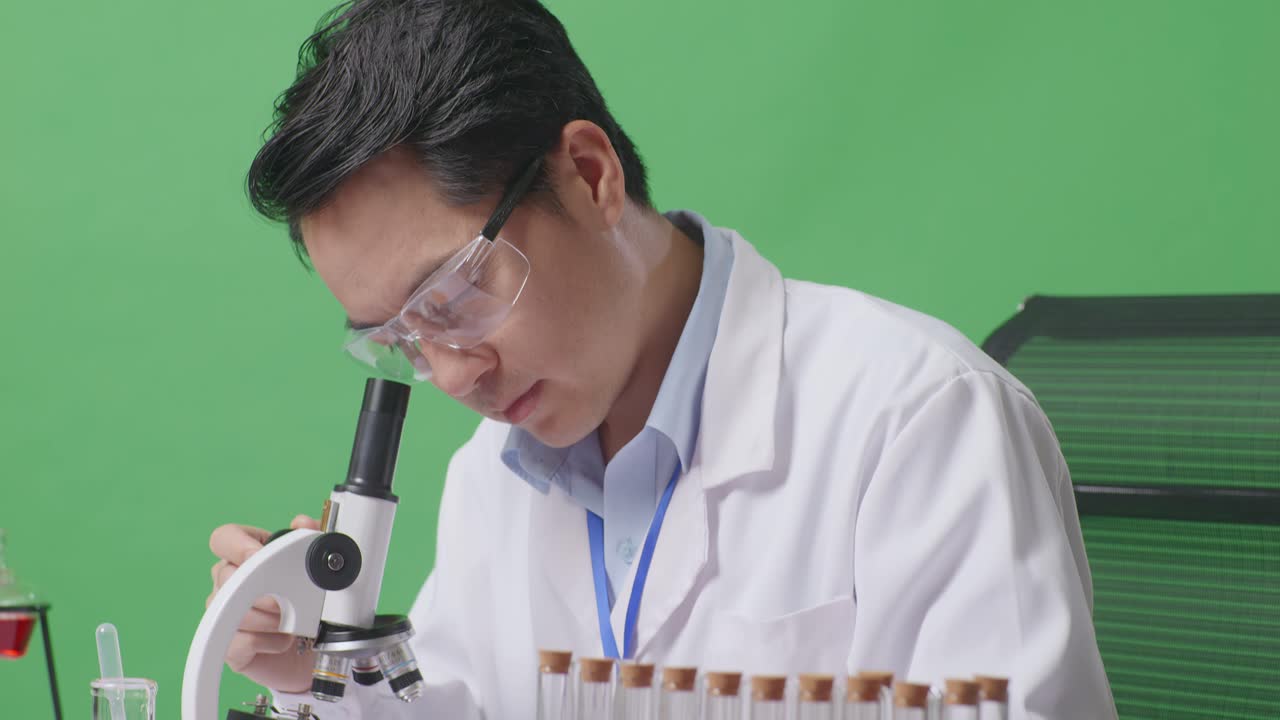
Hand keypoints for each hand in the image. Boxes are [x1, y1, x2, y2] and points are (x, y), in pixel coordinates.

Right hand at [207, 515, 320, 692]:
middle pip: (227, 577)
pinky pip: (241, 640)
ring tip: (293, 622)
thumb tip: (303, 522)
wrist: (316, 650)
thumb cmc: (312, 605)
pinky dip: (270, 641)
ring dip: (272, 618)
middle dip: (264, 590)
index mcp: (248, 556)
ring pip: (234, 610)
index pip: (224, 538)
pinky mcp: (231, 646)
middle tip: (288, 600)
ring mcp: (225, 614)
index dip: (236, 545)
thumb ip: (313, 540)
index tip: (257, 555)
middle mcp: (230, 582)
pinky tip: (285, 640)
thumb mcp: (318, 568)